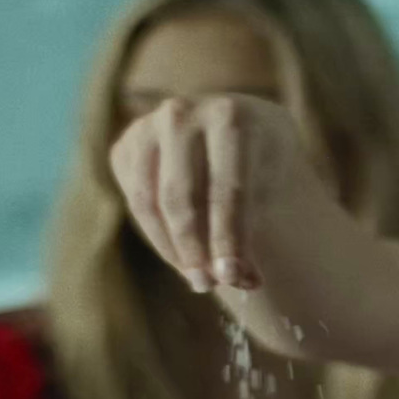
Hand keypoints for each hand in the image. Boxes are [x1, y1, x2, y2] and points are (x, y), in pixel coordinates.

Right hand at [109, 94, 315, 292]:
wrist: (239, 128)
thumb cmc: (262, 163)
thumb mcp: (272, 185)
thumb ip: (254, 227)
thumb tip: (240, 280)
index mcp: (231, 117)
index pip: (226, 189)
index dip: (229, 238)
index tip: (233, 277)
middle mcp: (183, 113)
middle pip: (181, 198)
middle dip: (196, 250)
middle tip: (210, 285)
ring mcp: (147, 126)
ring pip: (149, 203)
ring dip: (173, 249)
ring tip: (199, 278)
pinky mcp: (126, 146)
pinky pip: (134, 201)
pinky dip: (158, 236)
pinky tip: (183, 253)